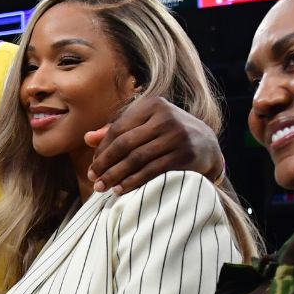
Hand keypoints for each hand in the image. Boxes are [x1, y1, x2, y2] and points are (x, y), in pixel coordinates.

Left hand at [85, 95, 224, 194]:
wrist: (206, 145)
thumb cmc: (167, 135)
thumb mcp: (145, 126)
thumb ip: (117, 131)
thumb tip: (87, 138)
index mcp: (153, 105)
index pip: (118, 129)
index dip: (102, 151)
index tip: (92, 168)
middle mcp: (166, 117)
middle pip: (125, 144)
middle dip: (106, 165)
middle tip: (94, 181)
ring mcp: (177, 135)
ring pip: (137, 158)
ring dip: (117, 175)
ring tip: (104, 188)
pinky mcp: (185, 155)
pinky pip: (152, 170)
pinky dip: (134, 181)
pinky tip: (122, 189)